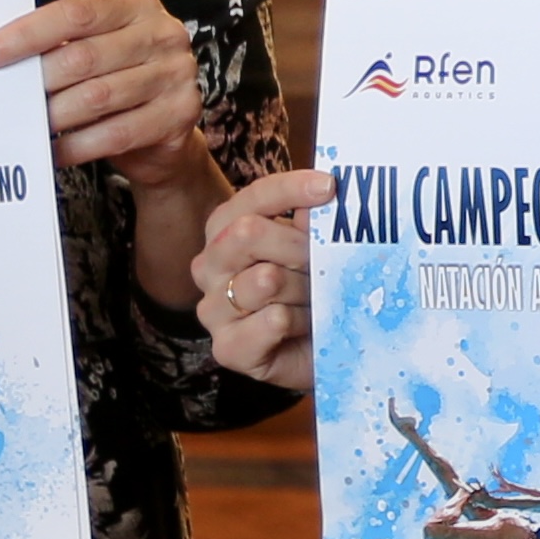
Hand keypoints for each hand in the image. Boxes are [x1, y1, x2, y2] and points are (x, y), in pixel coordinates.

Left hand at [0, 0, 209, 178]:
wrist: (167, 128)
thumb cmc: (119, 78)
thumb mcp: (98, 47)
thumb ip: (61, 43)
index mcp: (137, 6)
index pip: (75, 13)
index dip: (26, 34)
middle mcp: (163, 34)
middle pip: (84, 56)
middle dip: (36, 81)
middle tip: (5, 98)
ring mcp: (176, 75)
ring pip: (97, 97)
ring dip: (54, 115)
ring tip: (27, 124)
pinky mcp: (180, 116)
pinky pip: (116, 134)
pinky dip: (76, 145)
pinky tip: (53, 150)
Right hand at [191, 169, 328, 388]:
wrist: (323, 352)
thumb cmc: (314, 292)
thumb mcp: (316, 250)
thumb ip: (313, 223)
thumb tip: (323, 192)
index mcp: (225, 231)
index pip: (252, 198)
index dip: (291, 188)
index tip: (330, 186)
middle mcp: (209, 266)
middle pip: (248, 232)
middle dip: (298, 247)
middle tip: (324, 264)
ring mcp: (212, 309)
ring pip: (266, 279)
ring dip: (305, 290)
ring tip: (314, 301)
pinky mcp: (228, 349)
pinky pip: (273, 320)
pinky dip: (301, 322)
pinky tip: (303, 327)